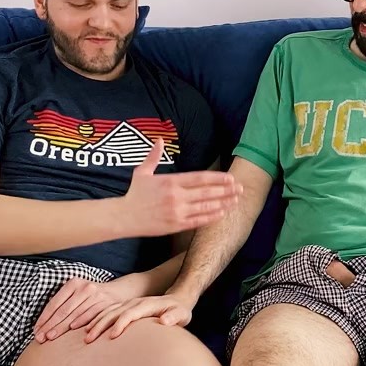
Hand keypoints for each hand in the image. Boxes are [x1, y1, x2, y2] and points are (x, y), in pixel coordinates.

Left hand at [33, 274, 145, 342]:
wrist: (122, 291)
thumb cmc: (95, 296)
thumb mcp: (80, 293)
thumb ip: (66, 303)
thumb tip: (45, 322)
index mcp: (73, 284)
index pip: (54, 303)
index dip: (44, 318)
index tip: (36, 330)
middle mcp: (84, 287)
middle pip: (62, 310)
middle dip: (49, 325)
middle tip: (40, 338)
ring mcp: (95, 294)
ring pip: (74, 313)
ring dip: (61, 327)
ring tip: (50, 338)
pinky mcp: (106, 302)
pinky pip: (91, 314)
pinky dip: (80, 322)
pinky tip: (71, 329)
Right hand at [84, 291, 197, 342]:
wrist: (177, 300)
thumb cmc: (180, 311)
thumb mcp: (182, 314)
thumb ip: (174, 317)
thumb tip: (164, 321)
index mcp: (146, 304)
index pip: (130, 314)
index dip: (120, 324)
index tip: (111, 337)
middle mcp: (135, 303)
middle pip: (114, 312)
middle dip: (101, 325)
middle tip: (88, 339)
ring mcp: (129, 304)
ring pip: (108, 311)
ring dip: (95, 322)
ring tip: (85, 336)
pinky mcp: (126, 308)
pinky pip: (108, 312)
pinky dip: (97, 319)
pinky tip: (89, 329)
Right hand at [121, 139, 241, 236]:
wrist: (124, 217)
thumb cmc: (135, 194)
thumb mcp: (142, 172)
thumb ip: (153, 156)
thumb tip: (159, 140)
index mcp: (171, 182)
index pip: (199, 178)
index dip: (217, 178)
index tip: (231, 178)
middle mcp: (176, 197)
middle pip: (207, 192)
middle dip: (226, 191)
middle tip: (241, 189)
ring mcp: (177, 212)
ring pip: (206, 207)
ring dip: (223, 203)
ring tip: (236, 200)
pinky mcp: (176, 225)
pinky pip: (198, 221)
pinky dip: (212, 217)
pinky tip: (222, 213)